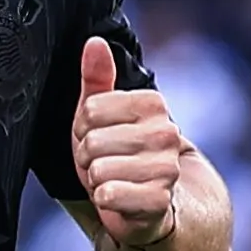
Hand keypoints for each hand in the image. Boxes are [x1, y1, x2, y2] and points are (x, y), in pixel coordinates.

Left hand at [71, 37, 181, 247]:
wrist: (150, 208)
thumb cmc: (119, 155)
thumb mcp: (101, 115)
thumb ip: (98, 78)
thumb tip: (94, 41)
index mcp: (153, 104)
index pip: (90, 109)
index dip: (84, 129)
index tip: (99, 138)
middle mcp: (166, 132)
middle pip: (92, 140)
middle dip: (87, 158)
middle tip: (105, 164)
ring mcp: (167, 168)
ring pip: (98, 169)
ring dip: (95, 181)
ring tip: (112, 181)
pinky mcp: (159, 201)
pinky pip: (110, 195)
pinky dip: (104, 201)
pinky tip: (117, 201)